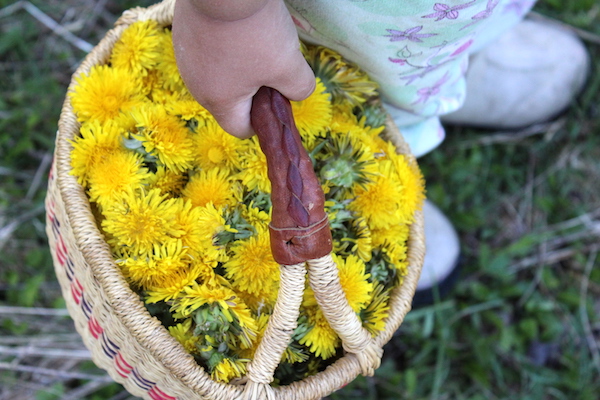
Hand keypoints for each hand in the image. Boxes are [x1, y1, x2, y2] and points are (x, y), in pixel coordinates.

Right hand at [172, 0, 315, 138]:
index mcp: (218, 101)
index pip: (240, 128)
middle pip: (230, 100)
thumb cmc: (255, 31)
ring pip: (220, 73)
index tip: (277, 97)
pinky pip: (210, 49)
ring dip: (240, 65)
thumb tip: (297, 92)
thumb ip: (298, 88)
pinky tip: (240, 25)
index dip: (263, 120)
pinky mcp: (185, 32)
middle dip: (254, 90)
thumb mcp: (288, 65)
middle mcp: (196, 84)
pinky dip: (226, 43)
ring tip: (256, 40)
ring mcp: (186, 57)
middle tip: (272, 64)